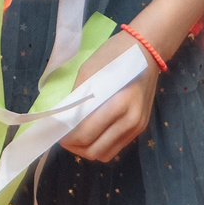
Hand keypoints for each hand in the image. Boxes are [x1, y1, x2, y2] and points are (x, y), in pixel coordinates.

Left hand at [58, 34, 160, 162]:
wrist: (148, 50)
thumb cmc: (115, 55)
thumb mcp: (89, 71)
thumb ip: (77, 97)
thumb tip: (64, 119)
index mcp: (118, 104)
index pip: (86, 133)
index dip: (66, 137)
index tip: (55, 131)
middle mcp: (130, 121)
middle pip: (95, 150)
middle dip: (75, 147)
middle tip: (63, 136)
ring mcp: (137, 127)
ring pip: (105, 154)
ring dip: (87, 150)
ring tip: (75, 137)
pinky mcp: (140, 128)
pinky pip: (116, 147)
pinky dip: (100, 145)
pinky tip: (91, 133)